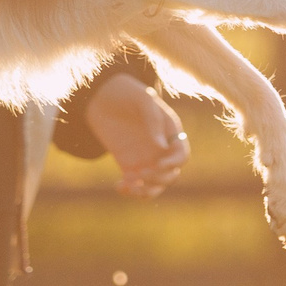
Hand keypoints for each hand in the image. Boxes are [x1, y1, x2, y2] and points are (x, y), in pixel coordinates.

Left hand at [83, 74, 189, 198]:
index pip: (182, 155)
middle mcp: (161, 149)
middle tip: (139, 174)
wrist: (103, 96)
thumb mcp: (142, 99)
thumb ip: (153, 120)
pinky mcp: (129, 165)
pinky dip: (130, 190)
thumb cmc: (127, 93)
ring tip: (130, 187)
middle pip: (171, 175)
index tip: (158, 165)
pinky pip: (135, 185)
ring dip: (147, 192)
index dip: (174, 164)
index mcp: (170, 133)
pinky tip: (119, 186)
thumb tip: (161, 147)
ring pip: (155, 186)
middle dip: (158, 179)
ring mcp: (146, 159)